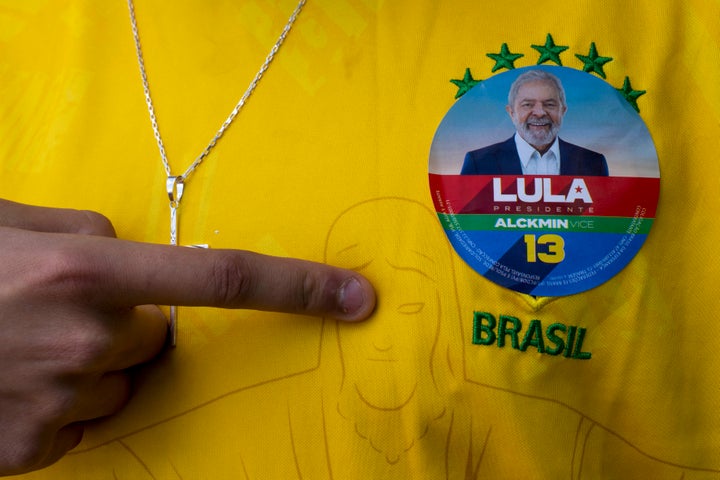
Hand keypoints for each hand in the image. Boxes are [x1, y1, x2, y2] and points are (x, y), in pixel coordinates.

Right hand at [0, 199, 374, 474]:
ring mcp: (60, 403)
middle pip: (157, 334)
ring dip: (92, 361)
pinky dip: (61, 400)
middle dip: (128, 321)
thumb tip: (137, 256)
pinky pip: (82, 418)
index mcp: (86, 272)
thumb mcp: (13, 224)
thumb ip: (88, 236)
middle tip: (58, 305)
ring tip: (22, 341)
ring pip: (121, 378)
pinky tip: (10, 379)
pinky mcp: (34, 451)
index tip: (354, 297)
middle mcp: (86, 341)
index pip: (223, 278)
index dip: (297, 286)